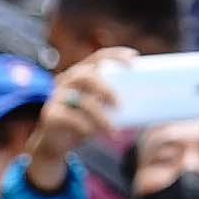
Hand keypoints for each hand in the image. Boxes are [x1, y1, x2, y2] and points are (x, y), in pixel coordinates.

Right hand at [32, 49, 131, 177]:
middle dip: (106, 88)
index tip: (135, 59)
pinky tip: (91, 133)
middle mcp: (67, 80)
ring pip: (82, 100)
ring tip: (113, 130)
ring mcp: (56, 97)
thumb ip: (113, 103)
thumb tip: (148, 106)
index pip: (98, 56)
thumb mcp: (99, 109)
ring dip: (100, 115)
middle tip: (120, 104)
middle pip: (87, 75)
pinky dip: (84, 126)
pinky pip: (69, 117)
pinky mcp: (50, 115)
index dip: (116, 55)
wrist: (55, 144)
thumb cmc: (82, 122)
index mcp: (81, 73)